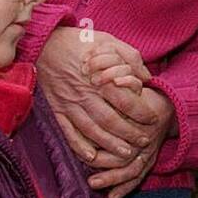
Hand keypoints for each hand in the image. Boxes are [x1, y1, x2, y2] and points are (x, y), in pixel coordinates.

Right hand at [37, 27, 155, 165]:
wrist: (45, 43)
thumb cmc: (81, 42)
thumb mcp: (109, 41)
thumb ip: (130, 57)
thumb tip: (147, 76)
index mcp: (99, 77)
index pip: (124, 100)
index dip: (141, 112)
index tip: (153, 119)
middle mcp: (85, 93)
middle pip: (110, 120)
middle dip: (129, 134)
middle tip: (144, 142)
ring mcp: (69, 103)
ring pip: (91, 130)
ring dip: (109, 144)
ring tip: (125, 154)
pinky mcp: (57, 110)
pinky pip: (68, 132)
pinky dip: (79, 146)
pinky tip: (91, 156)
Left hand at [87, 86, 175, 197]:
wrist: (169, 106)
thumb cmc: (145, 96)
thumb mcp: (136, 87)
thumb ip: (125, 84)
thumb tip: (109, 81)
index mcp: (142, 119)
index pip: (124, 130)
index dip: (106, 137)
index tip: (88, 143)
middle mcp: (146, 138)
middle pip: (126, 154)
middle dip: (106, 162)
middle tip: (87, 165)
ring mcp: (149, 152)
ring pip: (132, 169)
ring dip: (113, 178)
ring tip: (93, 184)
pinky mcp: (150, 160)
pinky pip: (138, 177)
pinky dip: (125, 189)